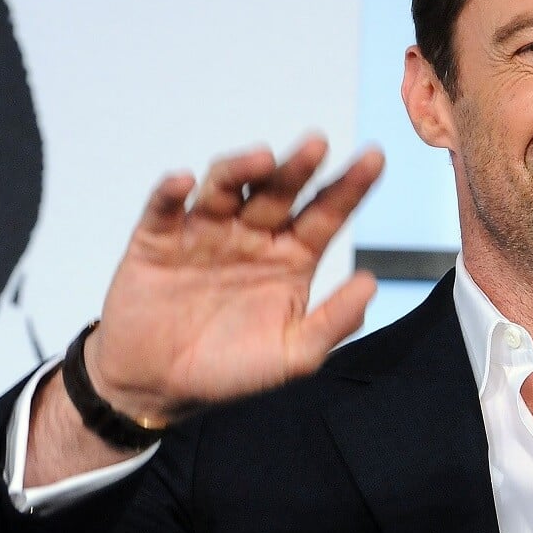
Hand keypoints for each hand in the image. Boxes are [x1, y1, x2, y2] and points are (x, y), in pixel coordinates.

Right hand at [85, 135, 383, 424]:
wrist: (158, 386)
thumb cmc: (230, 369)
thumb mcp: (293, 355)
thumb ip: (333, 322)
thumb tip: (371, 284)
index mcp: (290, 256)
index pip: (325, 213)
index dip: (349, 186)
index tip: (374, 158)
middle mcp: (251, 235)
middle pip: (278, 191)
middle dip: (298, 167)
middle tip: (318, 146)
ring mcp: (205, 232)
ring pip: (225, 187)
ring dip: (242, 168)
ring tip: (263, 159)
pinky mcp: (158, 239)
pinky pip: (164, 208)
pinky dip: (171, 191)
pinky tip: (184, 182)